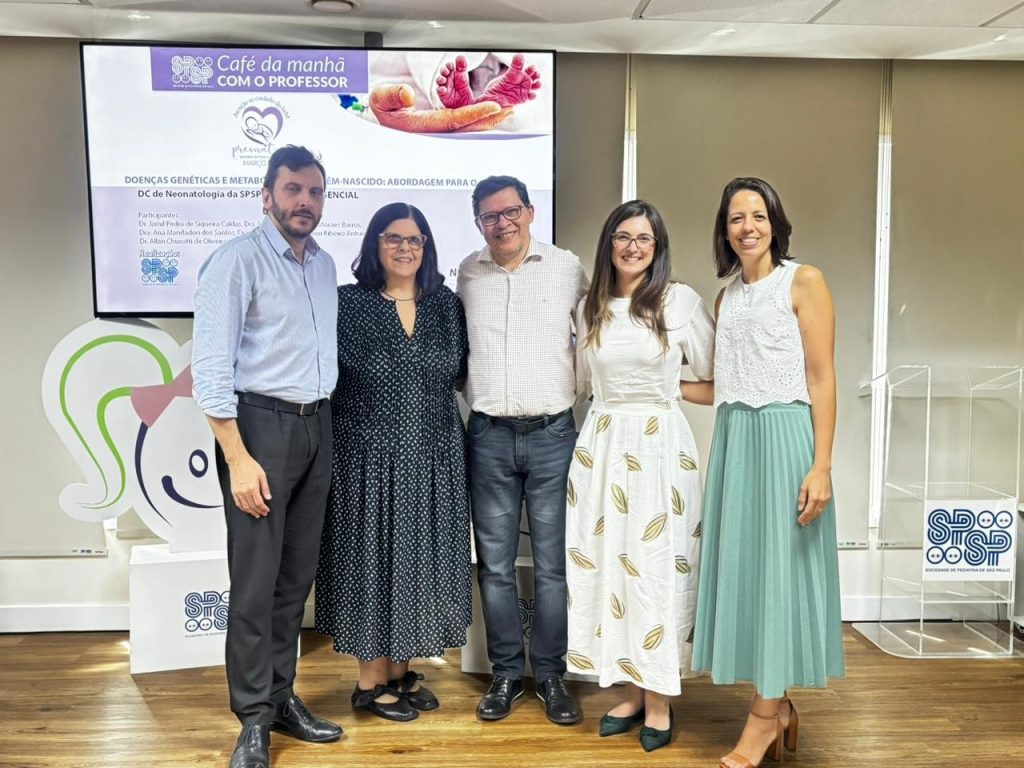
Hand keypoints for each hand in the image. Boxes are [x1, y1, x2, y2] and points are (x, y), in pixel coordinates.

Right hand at [228, 452, 270, 517]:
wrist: (238, 461)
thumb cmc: (250, 466)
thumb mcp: (262, 475)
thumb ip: (265, 488)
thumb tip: (268, 497)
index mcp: (253, 488)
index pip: (259, 503)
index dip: (263, 508)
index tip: (266, 510)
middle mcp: (245, 492)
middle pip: (252, 506)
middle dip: (258, 511)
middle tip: (263, 513)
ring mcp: (238, 492)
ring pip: (245, 507)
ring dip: (251, 512)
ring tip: (256, 514)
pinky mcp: (234, 491)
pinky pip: (238, 503)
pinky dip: (242, 508)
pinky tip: (246, 509)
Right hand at [369, 83, 511, 132]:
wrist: (382, 122)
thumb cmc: (383, 108)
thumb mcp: (381, 98)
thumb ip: (392, 95)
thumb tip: (408, 94)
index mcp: (422, 126)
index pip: (453, 119)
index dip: (474, 113)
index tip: (492, 106)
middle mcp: (435, 133)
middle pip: (468, 128)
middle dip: (489, 120)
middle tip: (508, 109)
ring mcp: (441, 133)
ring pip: (470, 129)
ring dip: (489, 121)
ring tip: (507, 111)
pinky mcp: (444, 130)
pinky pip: (467, 127)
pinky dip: (482, 120)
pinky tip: (494, 114)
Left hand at [796, 466, 830, 525]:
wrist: (822, 472)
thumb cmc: (812, 477)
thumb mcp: (803, 487)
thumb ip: (801, 499)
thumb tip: (800, 508)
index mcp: (814, 497)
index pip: (808, 511)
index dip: (803, 517)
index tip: (800, 520)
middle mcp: (821, 500)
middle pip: (814, 513)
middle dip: (808, 519)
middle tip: (803, 523)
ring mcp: (826, 499)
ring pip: (819, 512)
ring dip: (813, 517)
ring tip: (808, 521)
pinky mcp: (828, 498)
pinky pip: (823, 508)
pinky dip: (818, 513)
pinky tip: (815, 514)